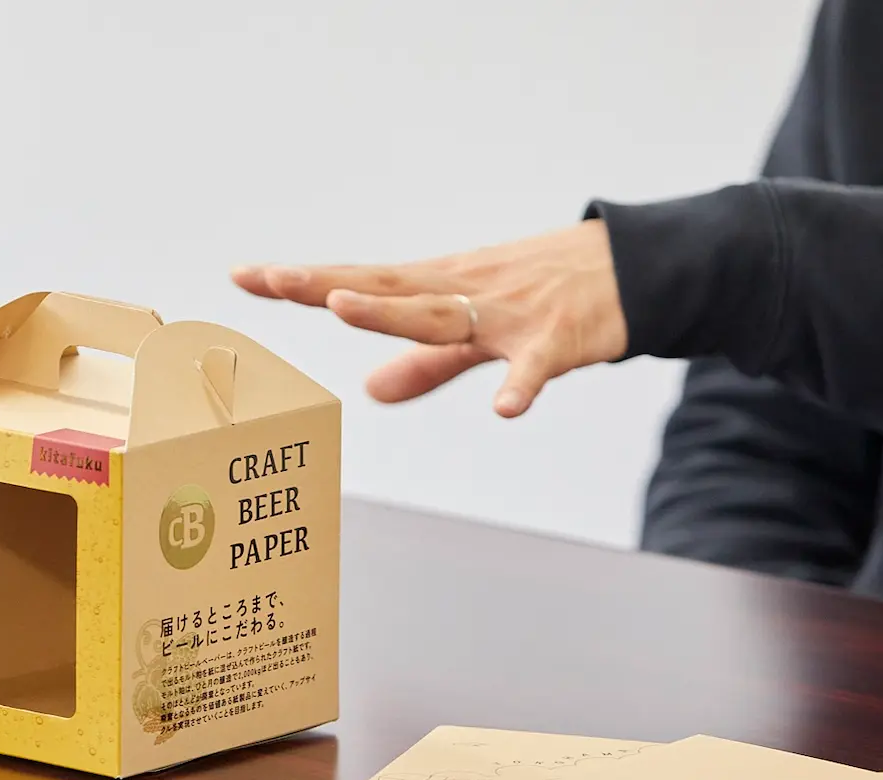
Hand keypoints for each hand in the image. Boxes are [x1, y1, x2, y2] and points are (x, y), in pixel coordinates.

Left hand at [230, 219, 625, 417]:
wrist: (636, 266)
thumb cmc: (548, 295)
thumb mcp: (478, 333)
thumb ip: (424, 364)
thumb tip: (370, 391)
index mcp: (439, 289)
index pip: (360, 282)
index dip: (304, 281)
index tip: (246, 274)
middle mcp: (464, 291)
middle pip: (386, 289)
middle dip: (326, 284)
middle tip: (271, 278)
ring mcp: (510, 312)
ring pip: (443, 313)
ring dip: (394, 312)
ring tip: (343, 308)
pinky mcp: (558, 338)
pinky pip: (536, 366)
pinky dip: (521, 384)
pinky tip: (505, 409)